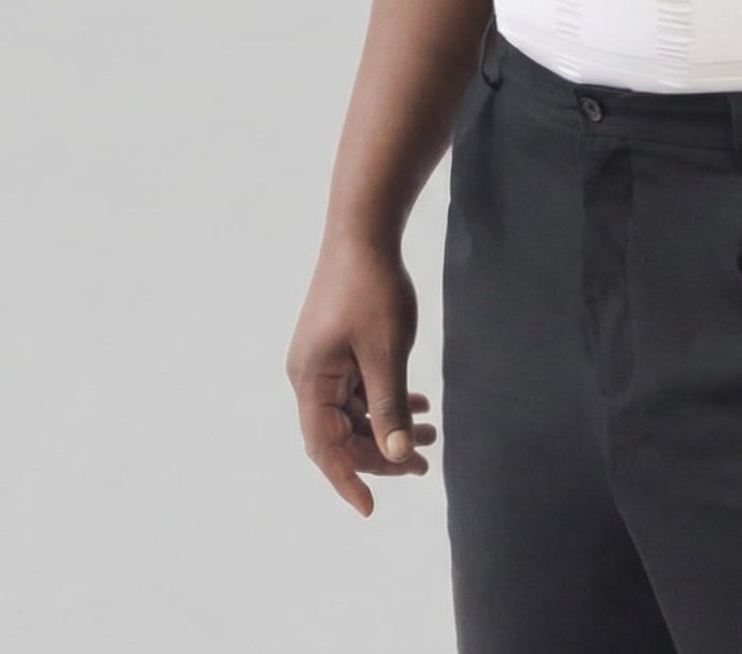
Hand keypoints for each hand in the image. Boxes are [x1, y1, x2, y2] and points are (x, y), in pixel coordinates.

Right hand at [285, 233, 438, 515]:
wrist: (365, 232)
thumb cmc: (372, 289)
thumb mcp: (386, 352)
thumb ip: (390, 405)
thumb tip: (396, 453)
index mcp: (310, 381)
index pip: (324, 449)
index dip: (348, 480)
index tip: (371, 509)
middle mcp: (309, 375)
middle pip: (341, 433)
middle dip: (382, 452)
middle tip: (424, 464)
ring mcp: (322, 360)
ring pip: (354, 411)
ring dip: (389, 425)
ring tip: (432, 436)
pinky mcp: (337, 346)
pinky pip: (359, 387)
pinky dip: (387, 399)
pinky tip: (420, 404)